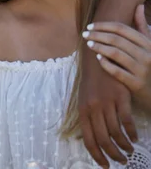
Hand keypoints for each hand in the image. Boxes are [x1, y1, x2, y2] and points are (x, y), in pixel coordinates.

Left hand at [78, 51, 134, 165]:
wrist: (96, 60)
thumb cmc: (91, 83)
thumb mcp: (83, 101)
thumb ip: (88, 119)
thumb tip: (93, 140)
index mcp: (82, 112)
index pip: (89, 140)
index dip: (97, 156)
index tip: (105, 166)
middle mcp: (93, 109)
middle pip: (104, 139)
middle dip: (113, 154)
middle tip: (121, 161)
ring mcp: (107, 103)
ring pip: (117, 132)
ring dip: (124, 145)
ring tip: (129, 150)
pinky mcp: (120, 97)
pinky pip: (127, 120)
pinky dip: (132, 131)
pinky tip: (136, 137)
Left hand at [85, 4, 150, 109]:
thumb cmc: (150, 63)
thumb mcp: (150, 45)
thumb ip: (142, 26)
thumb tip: (138, 5)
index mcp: (149, 44)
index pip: (123, 29)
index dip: (104, 25)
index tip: (91, 25)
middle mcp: (147, 55)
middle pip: (117, 40)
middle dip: (98, 35)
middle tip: (85, 34)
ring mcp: (142, 70)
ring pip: (116, 54)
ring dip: (99, 47)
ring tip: (89, 43)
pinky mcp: (137, 85)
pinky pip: (118, 72)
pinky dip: (106, 64)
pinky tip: (98, 58)